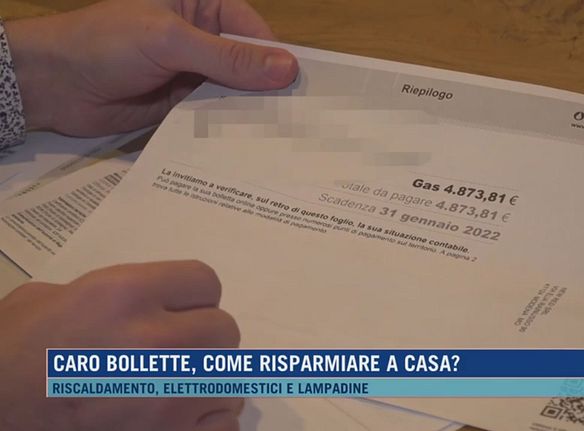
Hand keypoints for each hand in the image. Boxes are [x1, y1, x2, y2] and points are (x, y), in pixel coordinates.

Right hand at [0, 260, 241, 430]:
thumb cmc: (11, 354)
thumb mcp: (49, 300)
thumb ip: (111, 292)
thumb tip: (145, 300)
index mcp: (126, 295)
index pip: (204, 281)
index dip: (192, 296)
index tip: (176, 309)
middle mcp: (157, 342)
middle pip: (224, 329)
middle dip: (203, 336)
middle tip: (174, 349)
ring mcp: (168, 396)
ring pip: (229, 377)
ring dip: (208, 378)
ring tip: (176, 384)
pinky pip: (223, 422)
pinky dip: (208, 419)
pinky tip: (180, 416)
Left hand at [4, 0, 297, 135]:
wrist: (52, 84)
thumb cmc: (107, 44)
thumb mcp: (170, 41)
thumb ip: (228, 57)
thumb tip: (287, 68)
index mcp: (202, 5)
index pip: (253, 31)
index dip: (278, 59)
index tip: (305, 90)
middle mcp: (203, 38)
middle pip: (248, 64)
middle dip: (269, 90)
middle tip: (302, 122)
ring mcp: (193, 74)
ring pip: (234, 93)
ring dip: (252, 114)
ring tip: (285, 141)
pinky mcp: (182, 106)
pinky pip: (215, 117)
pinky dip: (230, 130)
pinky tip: (252, 148)